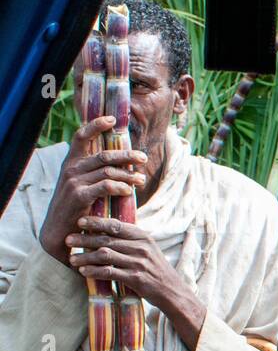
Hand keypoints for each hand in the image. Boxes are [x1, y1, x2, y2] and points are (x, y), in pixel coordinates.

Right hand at [38, 116, 146, 264]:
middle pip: (104, 155)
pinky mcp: (79, 196)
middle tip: (143, 158)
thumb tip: (124, 165)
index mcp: (72, 163)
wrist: (60, 231)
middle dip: (127, 155)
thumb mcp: (84, 187)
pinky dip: (120, 187)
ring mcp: (74, 181)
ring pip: (108, 171)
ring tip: (142, 180)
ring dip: (129, 175)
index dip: (95, 125)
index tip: (112, 119)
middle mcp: (71, 168)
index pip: (81, 137)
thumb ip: (98, 174)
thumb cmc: (77, 209)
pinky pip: (105, 186)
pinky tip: (129, 192)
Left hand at [65, 216, 195, 316]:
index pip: (116, 225)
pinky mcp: (136, 278)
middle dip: (85, 239)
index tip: (80, 221)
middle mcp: (141, 248)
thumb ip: (130, 239)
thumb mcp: (147, 249)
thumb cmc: (155, 269)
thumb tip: (105, 230)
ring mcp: (139, 263)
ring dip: (86, 257)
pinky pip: (110, 272)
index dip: (96, 222)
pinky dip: (94, 271)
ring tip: (72, 259)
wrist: (173, 291)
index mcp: (143, 237)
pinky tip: (84, 272)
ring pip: (105, 256)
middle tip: (68, 239)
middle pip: (107, 240)